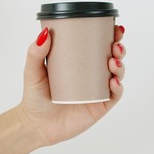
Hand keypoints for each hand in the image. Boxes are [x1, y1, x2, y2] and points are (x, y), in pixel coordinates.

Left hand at [17, 25, 125, 145]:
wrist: (36, 125)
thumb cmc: (35, 96)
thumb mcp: (33, 70)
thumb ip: (35, 52)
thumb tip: (45, 33)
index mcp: (80, 63)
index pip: (99, 46)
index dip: (111, 36)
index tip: (115, 27)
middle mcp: (91, 76)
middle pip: (113, 58)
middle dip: (119, 49)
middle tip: (115, 46)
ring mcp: (97, 91)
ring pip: (117, 75)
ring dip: (120, 66)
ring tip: (113, 62)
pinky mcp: (99, 106)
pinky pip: (114, 96)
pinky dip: (118, 88)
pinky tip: (114, 82)